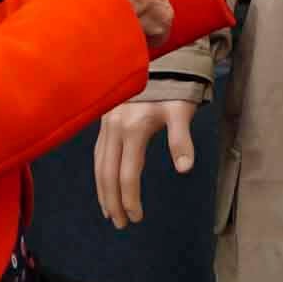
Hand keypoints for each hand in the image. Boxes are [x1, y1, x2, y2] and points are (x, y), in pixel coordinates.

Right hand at [94, 97, 198, 228]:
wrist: (156, 57)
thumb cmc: (174, 87)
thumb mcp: (182, 110)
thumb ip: (182, 139)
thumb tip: (185, 168)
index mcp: (133, 129)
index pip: (127, 175)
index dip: (130, 199)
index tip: (136, 218)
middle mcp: (114, 128)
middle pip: (107, 174)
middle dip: (113, 202)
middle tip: (120, 224)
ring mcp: (106, 124)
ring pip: (98, 165)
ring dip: (102, 191)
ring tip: (109, 212)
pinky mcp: (104, 120)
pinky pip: (97, 153)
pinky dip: (99, 173)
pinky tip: (103, 184)